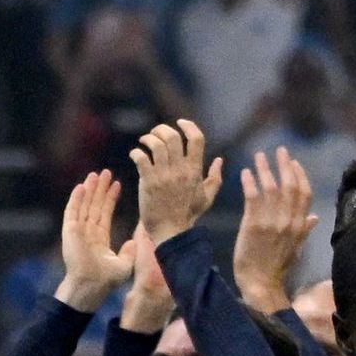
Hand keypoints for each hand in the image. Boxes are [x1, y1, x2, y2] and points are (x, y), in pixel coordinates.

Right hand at [51, 169, 136, 309]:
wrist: (92, 286)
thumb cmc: (106, 280)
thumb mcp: (123, 264)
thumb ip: (129, 252)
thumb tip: (133, 242)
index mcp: (99, 238)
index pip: (105, 213)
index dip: (110, 198)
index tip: (117, 184)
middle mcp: (88, 232)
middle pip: (94, 205)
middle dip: (100, 189)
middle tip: (106, 172)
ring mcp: (78, 231)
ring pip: (84, 205)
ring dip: (89, 189)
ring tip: (95, 174)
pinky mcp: (70, 231)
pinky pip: (72, 211)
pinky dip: (75, 199)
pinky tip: (81, 186)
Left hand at [131, 117, 219, 246]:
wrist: (171, 232)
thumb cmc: (188, 215)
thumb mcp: (207, 197)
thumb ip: (215, 178)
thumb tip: (219, 160)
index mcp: (195, 171)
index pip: (196, 139)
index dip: (188, 126)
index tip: (180, 122)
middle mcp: (181, 170)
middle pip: (173, 137)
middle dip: (162, 129)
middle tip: (155, 133)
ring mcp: (165, 176)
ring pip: (156, 145)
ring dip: (148, 138)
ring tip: (144, 141)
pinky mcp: (149, 182)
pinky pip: (142, 159)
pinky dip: (136, 152)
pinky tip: (135, 154)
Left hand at [234, 146, 314, 299]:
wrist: (260, 282)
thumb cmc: (276, 266)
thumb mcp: (295, 248)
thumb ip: (305, 230)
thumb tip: (315, 217)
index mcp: (300, 226)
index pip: (305, 194)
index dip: (300, 175)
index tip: (293, 162)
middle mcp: (289, 221)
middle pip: (290, 186)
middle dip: (284, 165)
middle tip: (279, 150)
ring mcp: (272, 222)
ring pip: (271, 188)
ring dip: (265, 169)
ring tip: (259, 156)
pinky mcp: (253, 224)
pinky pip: (253, 197)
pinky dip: (250, 182)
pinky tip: (245, 172)